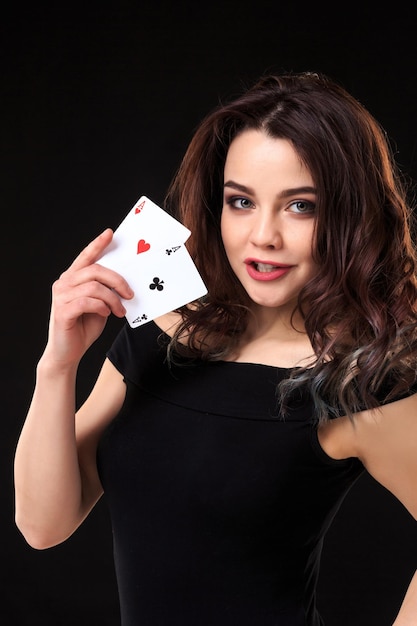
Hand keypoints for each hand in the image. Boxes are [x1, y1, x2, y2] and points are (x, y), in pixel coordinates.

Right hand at [44, 228, 132, 367]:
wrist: (67, 352)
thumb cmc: (83, 326)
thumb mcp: (100, 304)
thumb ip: (106, 291)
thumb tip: (125, 283)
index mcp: (72, 278)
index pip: (86, 256)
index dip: (98, 244)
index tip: (110, 233)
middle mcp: (64, 283)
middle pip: (95, 270)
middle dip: (118, 280)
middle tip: (130, 294)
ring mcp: (61, 296)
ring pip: (94, 287)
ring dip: (112, 299)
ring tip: (120, 310)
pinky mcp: (62, 311)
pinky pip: (87, 302)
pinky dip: (101, 307)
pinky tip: (106, 313)